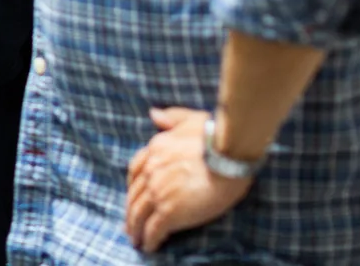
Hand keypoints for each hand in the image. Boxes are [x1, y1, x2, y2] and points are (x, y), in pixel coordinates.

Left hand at [124, 108, 252, 252]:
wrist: (228, 156)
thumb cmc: (216, 136)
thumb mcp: (191, 118)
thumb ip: (171, 118)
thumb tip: (153, 114)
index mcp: (155, 149)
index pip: (135, 170)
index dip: (132, 186)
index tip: (134, 196)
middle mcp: (151, 171)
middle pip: (134, 195)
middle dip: (131, 211)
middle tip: (131, 224)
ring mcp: (158, 192)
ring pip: (139, 214)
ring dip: (136, 229)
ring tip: (137, 239)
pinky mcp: (169, 212)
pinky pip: (153, 229)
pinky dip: (149, 240)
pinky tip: (150, 247)